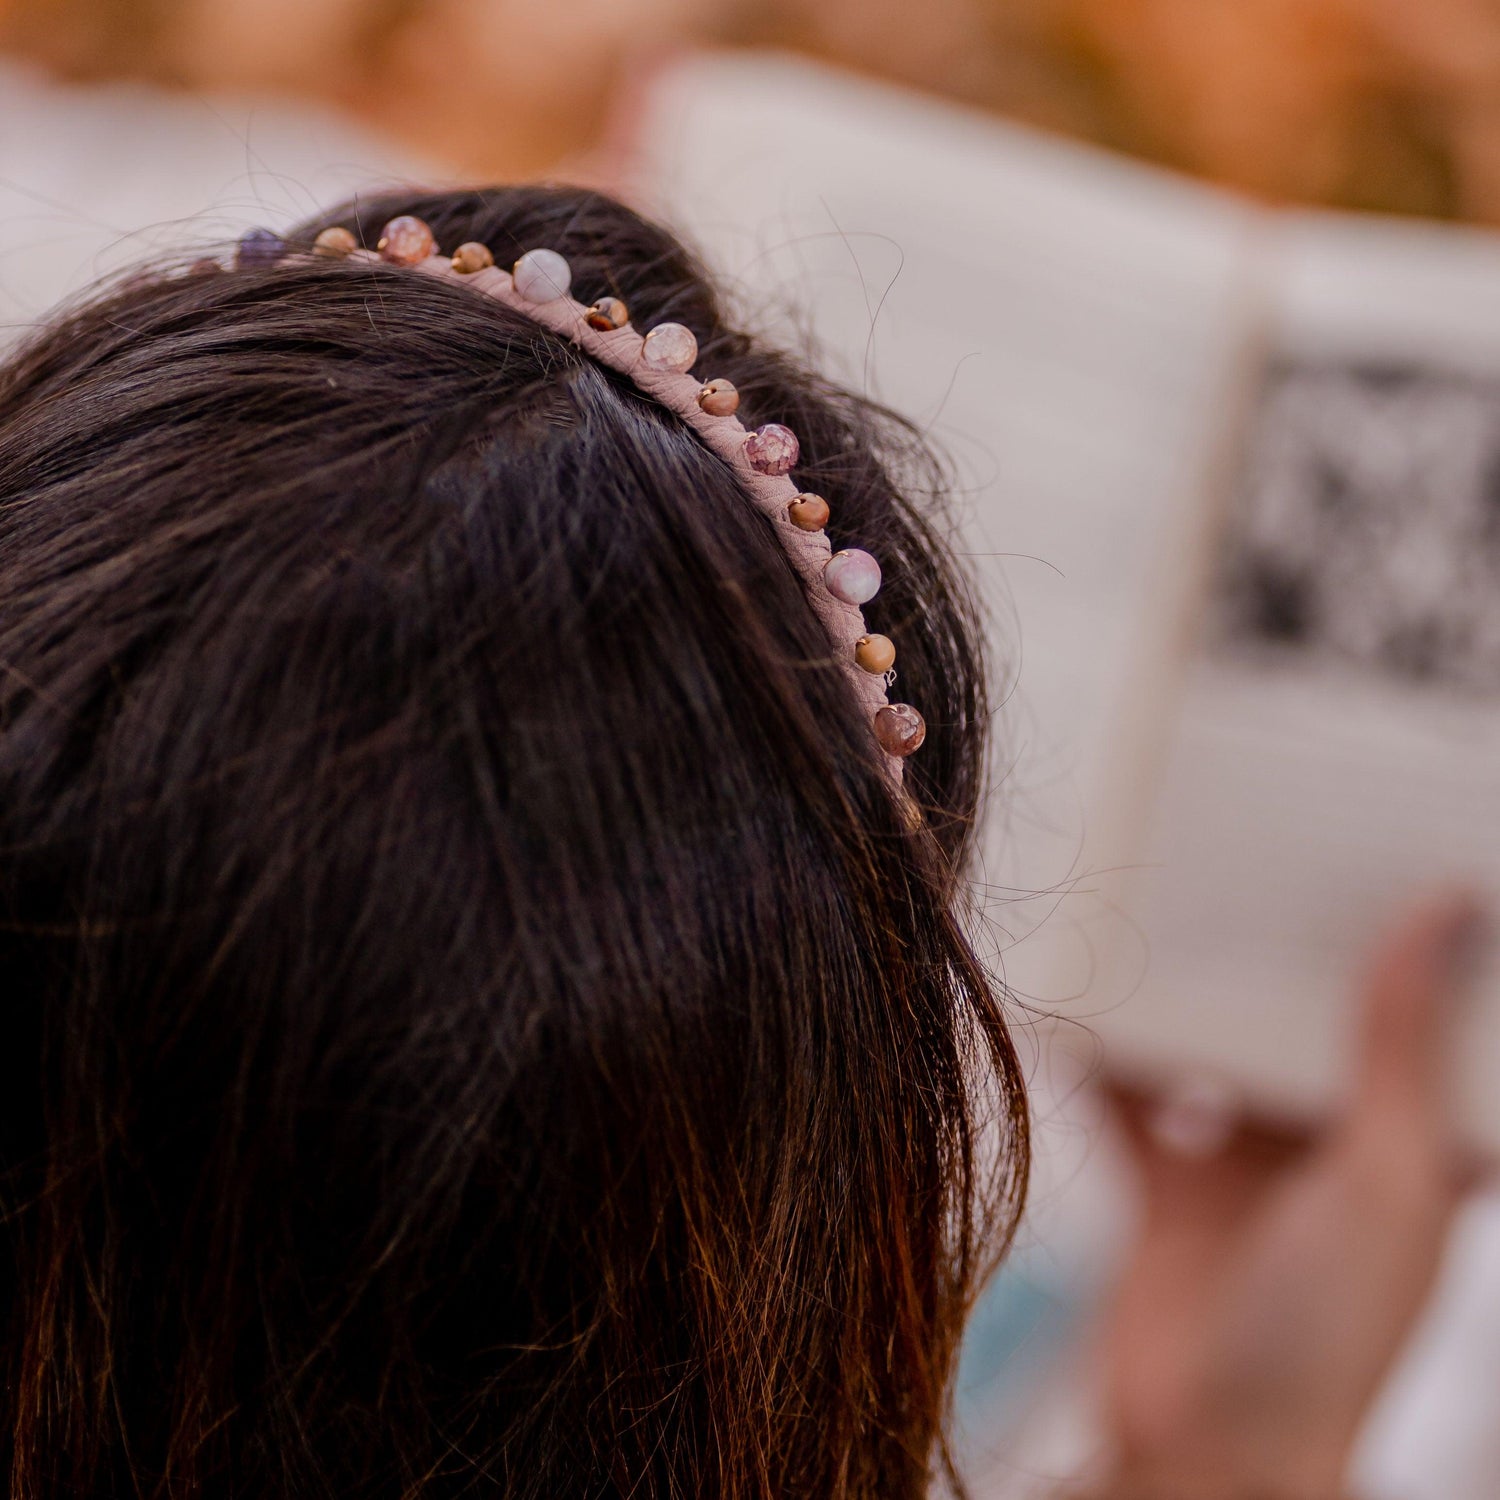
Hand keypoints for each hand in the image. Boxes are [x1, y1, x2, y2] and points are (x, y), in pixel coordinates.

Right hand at [1099, 895, 1483, 1499]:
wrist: (1202, 1448)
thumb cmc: (1325, 1339)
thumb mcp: (1382, 1173)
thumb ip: (1397, 1045)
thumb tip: (1440, 914)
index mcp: (1412, 1164)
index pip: (1429, 1047)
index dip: (1421, 971)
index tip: (1398, 881)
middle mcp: (1331, 1166)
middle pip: (1311, 1043)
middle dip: (1288, 972)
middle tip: (1268, 875)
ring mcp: (1246, 1181)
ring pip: (1221, 1065)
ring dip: (1198, 1008)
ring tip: (1175, 922)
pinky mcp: (1168, 1195)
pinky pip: (1134, 1105)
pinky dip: (1108, 1059)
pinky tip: (1087, 1006)